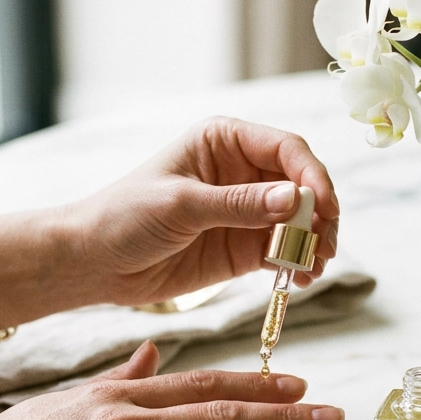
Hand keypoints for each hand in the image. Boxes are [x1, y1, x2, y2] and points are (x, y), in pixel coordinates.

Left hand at [68, 117, 338, 305]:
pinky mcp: (244, 246)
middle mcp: (243, 171)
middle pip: (302, 185)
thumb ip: (239, 204)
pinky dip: (298, 264)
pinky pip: (283, 251)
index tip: (323, 206)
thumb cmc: (125, 216)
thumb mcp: (182, 205)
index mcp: (225, 140)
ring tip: (315, 267)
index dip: (312, 175)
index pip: (286, 148)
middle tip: (325, 245)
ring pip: (300, 220)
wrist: (95, 262)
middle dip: (321, 214)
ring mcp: (247, 210)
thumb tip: (295, 199)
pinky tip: (301, 279)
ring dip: (315, 242)